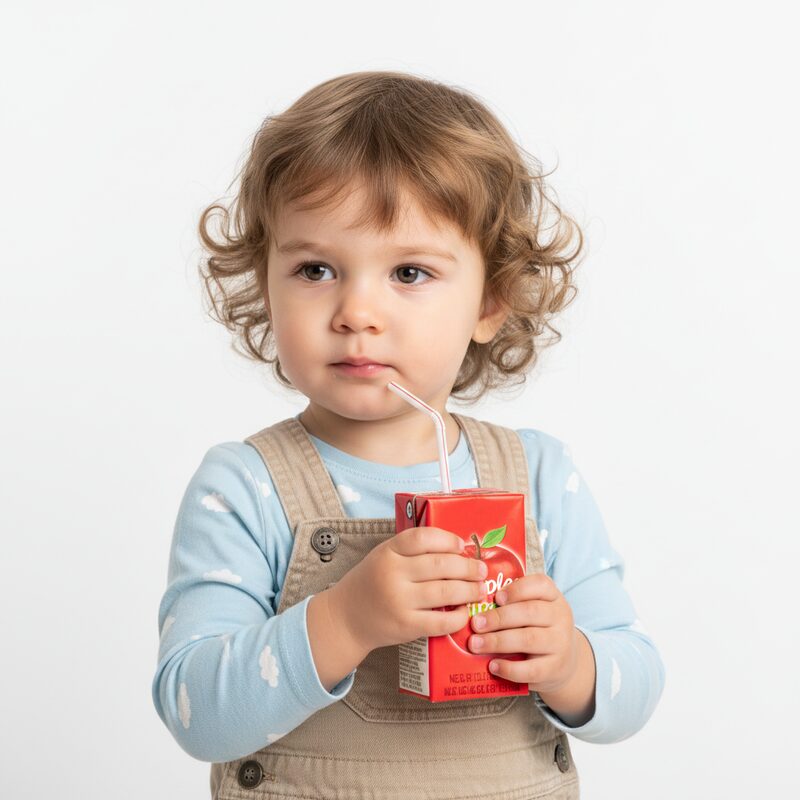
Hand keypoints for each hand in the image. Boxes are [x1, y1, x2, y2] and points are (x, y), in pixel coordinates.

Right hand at [329, 526, 487, 653]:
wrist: (346, 618)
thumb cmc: (372, 583)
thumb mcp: (384, 556)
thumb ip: (412, 550)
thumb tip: (457, 549)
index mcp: (388, 551)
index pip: (423, 538)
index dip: (448, 540)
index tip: (462, 545)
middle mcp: (393, 574)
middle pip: (441, 565)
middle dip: (468, 567)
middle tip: (481, 570)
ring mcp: (399, 601)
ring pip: (445, 591)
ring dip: (470, 590)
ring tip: (480, 589)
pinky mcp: (405, 626)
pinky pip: (440, 621)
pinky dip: (458, 617)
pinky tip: (464, 612)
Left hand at [466, 573, 582, 693]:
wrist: (564, 662)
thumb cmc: (537, 628)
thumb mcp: (532, 609)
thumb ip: (511, 604)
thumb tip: (474, 607)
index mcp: (553, 597)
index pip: (540, 584)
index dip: (517, 589)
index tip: (496, 597)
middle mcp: (560, 617)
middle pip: (530, 612)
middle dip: (499, 617)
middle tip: (475, 624)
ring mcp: (560, 644)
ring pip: (528, 639)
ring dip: (498, 641)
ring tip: (475, 644)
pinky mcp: (555, 669)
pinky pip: (531, 669)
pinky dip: (509, 668)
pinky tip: (493, 666)